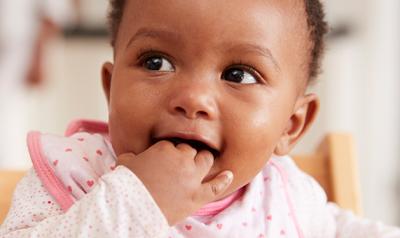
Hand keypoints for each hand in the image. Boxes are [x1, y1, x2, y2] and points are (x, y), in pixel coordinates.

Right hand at [117, 140, 232, 224]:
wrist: (130, 208)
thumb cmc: (125, 184)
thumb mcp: (125, 163)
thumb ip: (132, 156)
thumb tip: (131, 156)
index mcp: (165, 149)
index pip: (172, 145)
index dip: (169, 153)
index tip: (164, 161)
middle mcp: (182, 159)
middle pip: (190, 151)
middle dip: (186, 155)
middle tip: (179, 165)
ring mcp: (192, 177)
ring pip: (205, 161)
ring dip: (202, 161)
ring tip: (199, 165)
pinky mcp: (197, 196)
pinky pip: (215, 186)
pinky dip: (223, 180)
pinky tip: (229, 175)